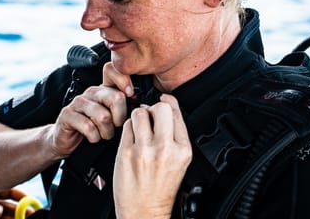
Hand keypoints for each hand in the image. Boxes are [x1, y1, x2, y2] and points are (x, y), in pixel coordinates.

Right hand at [50, 63, 129, 156]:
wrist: (68, 140)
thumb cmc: (94, 129)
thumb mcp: (112, 117)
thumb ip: (124, 108)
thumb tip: (141, 106)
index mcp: (103, 90)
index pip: (111, 70)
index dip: (124, 80)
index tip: (130, 95)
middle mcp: (91, 93)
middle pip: (115, 97)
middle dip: (120, 118)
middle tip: (115, 127)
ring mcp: (78, 102)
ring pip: (103, 116)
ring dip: (107, 132)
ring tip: (104, 135)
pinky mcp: (67, 114)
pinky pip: (88, 126)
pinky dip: (94, 137)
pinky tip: (93, 138)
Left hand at [113, 94, 191, 218]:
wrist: (144, 211)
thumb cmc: (160, 189)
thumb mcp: (179, 162)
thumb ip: (175, 136)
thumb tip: (165, 107)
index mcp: (183, 150)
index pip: (176, 112)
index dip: (168, 103)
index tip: (163, 101)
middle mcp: (165, 149)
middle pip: (160, 108)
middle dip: (153, 109)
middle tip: (150, 118)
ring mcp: (145, 150)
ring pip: (139, 113)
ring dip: (138, 117)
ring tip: (140, 129)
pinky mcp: (126, 153)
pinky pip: (126, 127)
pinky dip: (127, 129)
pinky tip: (131, 139)